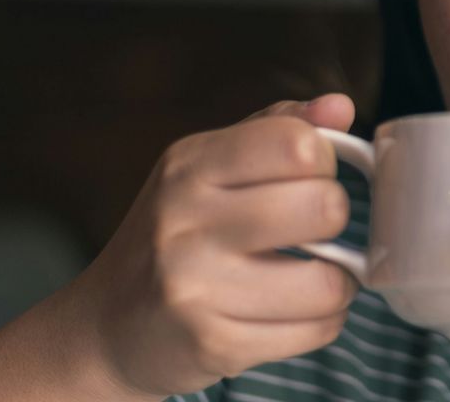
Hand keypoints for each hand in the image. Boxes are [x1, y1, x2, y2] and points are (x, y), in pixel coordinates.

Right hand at [66, 95, 358, 397]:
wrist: (109, 326)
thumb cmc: (178, 233)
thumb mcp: (211, 166)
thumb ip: (277, 128)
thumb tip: (340, 106)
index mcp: (191, 165)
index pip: (296, 143)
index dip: (322, 160)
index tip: (308, 177)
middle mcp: (185, 222)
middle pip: (323, 207)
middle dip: (334, 218)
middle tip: (313, 228)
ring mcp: (195, 287)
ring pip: (328, 281)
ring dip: (338, 281)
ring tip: (313, 274)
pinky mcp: (213, 343)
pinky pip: (316, 330)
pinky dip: (323, 321)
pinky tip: (295, 310)